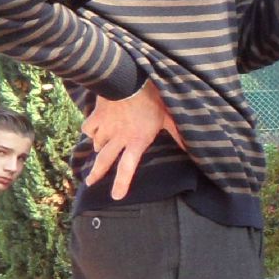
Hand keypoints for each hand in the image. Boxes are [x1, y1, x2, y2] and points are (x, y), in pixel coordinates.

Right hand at [83, 80, 186, 199]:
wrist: (127, 81)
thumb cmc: (151, 100)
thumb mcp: (168, 118)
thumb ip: (177, 134)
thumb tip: (190, 148)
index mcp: (136, 142)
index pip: (127, 168)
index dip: (121, 183)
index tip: (116, 197)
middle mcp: (118, 139)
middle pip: (104, 161)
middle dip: (96, 174)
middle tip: (89, 183)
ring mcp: (105, 129)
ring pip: (97, 144)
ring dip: (98, 148)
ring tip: (98, 151)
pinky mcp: (96, 117)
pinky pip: (88, 128)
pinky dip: (90, 130)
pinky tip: (93, 130)